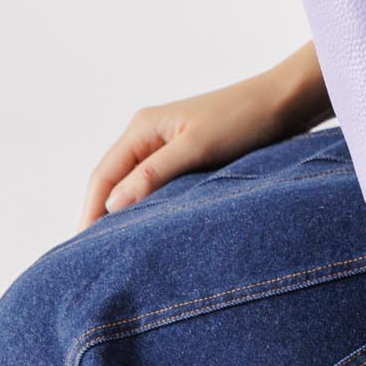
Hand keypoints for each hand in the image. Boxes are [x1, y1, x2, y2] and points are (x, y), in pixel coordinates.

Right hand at [77, 43, 331, 230]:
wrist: (284, 102)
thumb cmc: (243, 119)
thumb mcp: (197, 147)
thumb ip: (154, 174)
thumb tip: (112, 205)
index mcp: (143, 126)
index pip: (102, 176)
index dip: (89, 214)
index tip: (81, 252)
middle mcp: (148, 133)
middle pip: (112, 182)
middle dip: (101, 217)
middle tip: (94, 262)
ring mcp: (167, 144)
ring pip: (134, 185)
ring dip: (125, 214)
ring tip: (118, 253)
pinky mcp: (187, 154)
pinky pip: (157, 185)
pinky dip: (149, 207)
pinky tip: (151, 230)